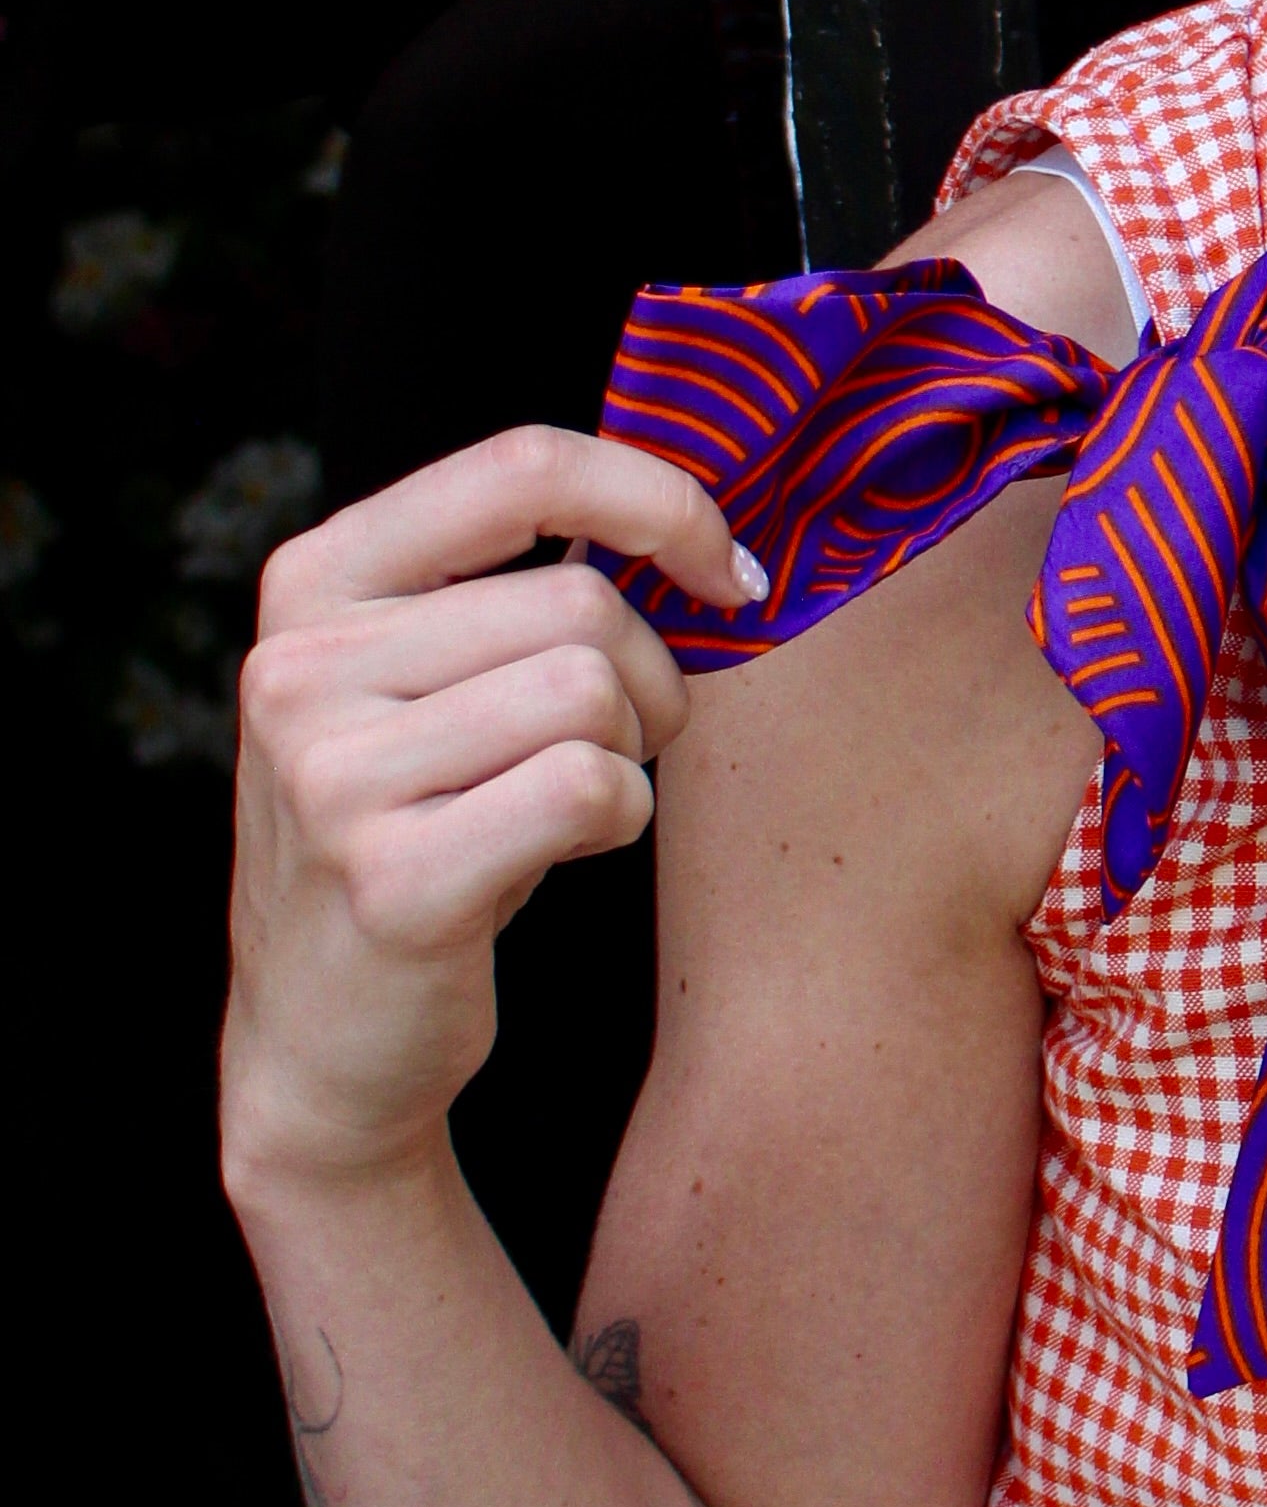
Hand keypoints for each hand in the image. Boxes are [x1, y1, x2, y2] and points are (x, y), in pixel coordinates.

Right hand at [225, 431, 757, 1201]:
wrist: (322, 1040)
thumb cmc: (416, 828)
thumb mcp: (420, 678)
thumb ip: (513, 583)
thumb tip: (706, 525)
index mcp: (312, 580)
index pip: (522, 466)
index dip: (659, 502)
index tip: (727, 571)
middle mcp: (299, 666)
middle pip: (580, 602)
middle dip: (650, 676)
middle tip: (622, 743)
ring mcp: (331, 776)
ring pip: (590, 692)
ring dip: (628, 753)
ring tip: (570, 801)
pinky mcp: (389, 882)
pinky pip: (587, 788)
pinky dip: (616, 818)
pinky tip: (562, 852)